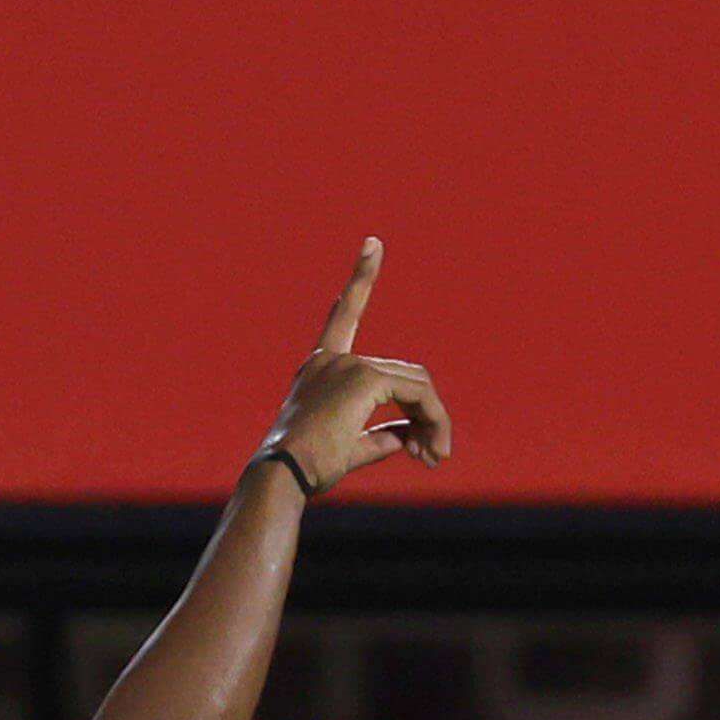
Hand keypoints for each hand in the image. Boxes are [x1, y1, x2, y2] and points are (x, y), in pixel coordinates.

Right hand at [264, 239, 453, 496]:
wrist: (283, 477)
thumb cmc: (306, 470)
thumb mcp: (349, 448)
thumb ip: (381, 436)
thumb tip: (410, 436)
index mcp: (320, 368)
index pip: (343, 316)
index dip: (360, 280)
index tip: (374, 242)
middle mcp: (333, 360)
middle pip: (403, 374)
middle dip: (427, 411)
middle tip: (435, 454)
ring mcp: (350, 366)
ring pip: (415, 385)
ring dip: (434, 420)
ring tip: (436, 456)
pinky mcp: (365, 379)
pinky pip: (417, 395)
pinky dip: (433, 420)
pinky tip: (430, 451)